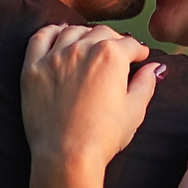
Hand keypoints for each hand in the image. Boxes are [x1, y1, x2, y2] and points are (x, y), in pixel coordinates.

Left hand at [22, 24, 161, 170]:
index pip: (130, 43)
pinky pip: (40, 37)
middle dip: (113, 40)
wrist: (67, 155)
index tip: (139, 57)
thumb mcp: (135, 110)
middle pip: (101, 32)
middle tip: (117, 53)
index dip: (138, 51)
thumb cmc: (103, 136)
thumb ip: (146, 83)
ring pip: (72, 31)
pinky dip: (51, 32)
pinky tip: (58, 34)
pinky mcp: (33, 68)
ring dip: (85, 34)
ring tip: (89, 44)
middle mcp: (82, 48)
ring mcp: (55, 56)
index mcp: (111, 55)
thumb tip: (153, 68)